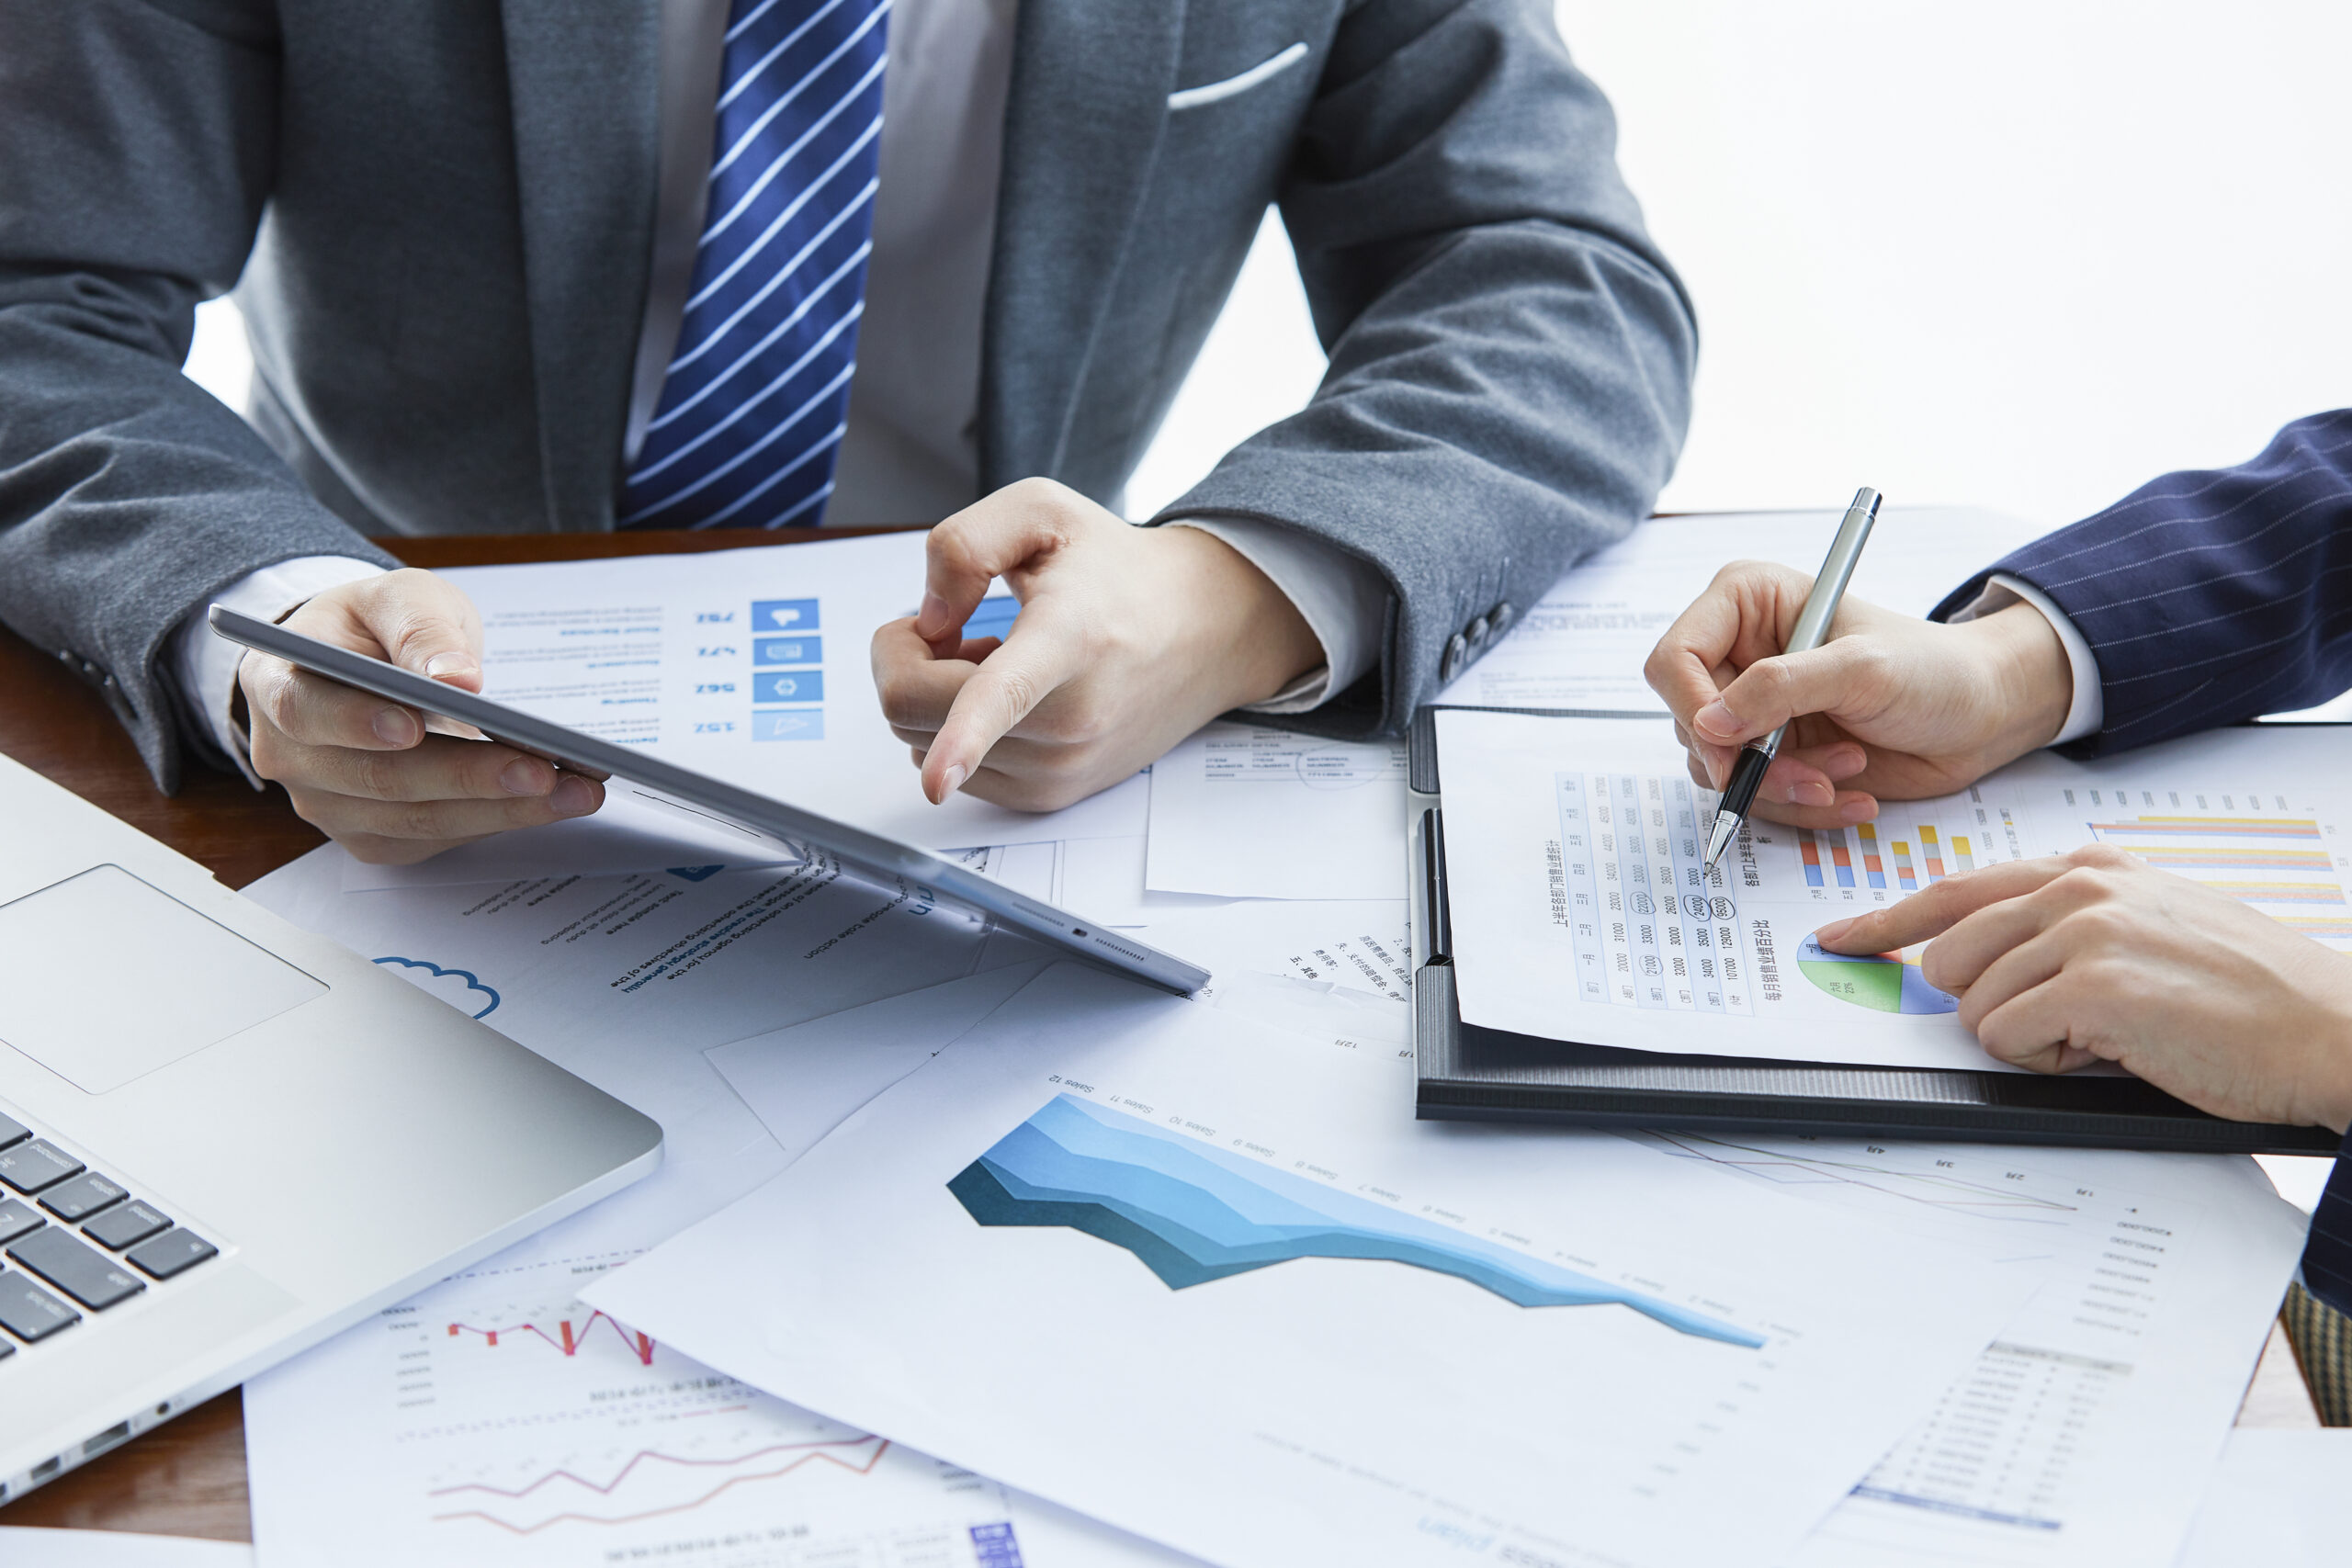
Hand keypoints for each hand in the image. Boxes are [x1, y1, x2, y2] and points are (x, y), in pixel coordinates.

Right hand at [238, 569, 603, 862]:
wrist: (365, 661)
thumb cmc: (376, 626)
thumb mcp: (399, 598)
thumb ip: (422, 631)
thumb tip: (459, 679)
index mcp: (280, 684)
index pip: (306, 711)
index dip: (357, 722)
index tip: (415, 726)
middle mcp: (293, 755)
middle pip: (379, 778)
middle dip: (469, 776)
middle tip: (544, 768)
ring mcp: (329, 803)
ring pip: (415, 819)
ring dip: (501, 809)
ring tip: (574, 789)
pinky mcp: (372, 833)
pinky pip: (435, 838)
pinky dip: (496, 820)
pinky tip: (550, 803)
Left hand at [871, 479, 1323, 810]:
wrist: (1205, 630)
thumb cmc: (1119, 571)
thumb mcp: (1042, 511)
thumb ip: (963, 545)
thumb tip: (928, 620)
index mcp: (1068, 638)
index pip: (1003, 695)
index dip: (962, 740)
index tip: (938, 780)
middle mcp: (1070, 717)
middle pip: (913, 711)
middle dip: (904, 658)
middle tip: (952, 626)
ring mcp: (1062, 766)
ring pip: (922, 747)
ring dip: (935, 697)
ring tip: (997, 660)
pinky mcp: (1053, 795)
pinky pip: (956, 775)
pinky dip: (957, 734)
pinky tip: (1009, 698)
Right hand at [1643, 561, 2075, 829]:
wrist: (1982, 714)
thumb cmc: (1934, 669)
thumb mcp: (1861, 669)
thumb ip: (1780, 689)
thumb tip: (1708, 723)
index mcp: (1746, 604)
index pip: (1675, 658)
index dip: (1693, 708)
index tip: (1732, 750)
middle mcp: (1738, 654)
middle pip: (1691, 723)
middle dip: (1752, 762)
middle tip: (1812, 777)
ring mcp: (1754, 708)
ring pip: (1719, 768)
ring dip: (1783, 787)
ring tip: (1847, 772)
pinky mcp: (1773, 753)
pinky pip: (1755, 796)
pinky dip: (1802, 806)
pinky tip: (1852, 793)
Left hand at [1815, 846, 2351, 1131]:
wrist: (2330, 1026)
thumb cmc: (2248, 991)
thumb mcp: (2151, 923)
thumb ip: (2068, 923)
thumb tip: (1982, 957)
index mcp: (2087, 869)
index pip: (1954, 890)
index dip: (1887, 922)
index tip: (1842, 940)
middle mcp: (2078, 890)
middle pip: (1949, 955)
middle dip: (1987, 1003)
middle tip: (2061, 1021)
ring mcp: (2085, 933)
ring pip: (1974, 1003)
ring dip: (2029, 1038)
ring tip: (2106, 1033)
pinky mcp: (2095, 988)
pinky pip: (2007, 1039)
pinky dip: (2048, 1062)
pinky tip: (2113, 1050)